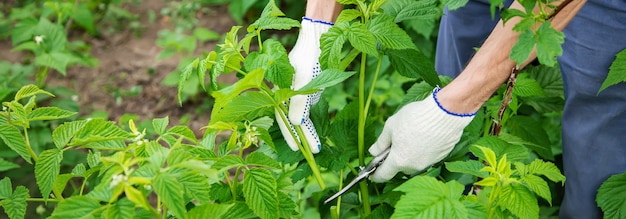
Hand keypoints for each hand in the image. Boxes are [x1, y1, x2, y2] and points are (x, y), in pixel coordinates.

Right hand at [275, 18, 332, 153]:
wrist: (317, 38)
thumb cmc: (309, 55)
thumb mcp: (306, 78)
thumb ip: (299, 101)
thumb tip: (294, 123)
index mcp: (279, 90)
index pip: (282, 117)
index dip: (290, 134)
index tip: (297, 148)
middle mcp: (284, 93)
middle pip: (290, 120)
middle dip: (300, 137)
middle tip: (310, 152)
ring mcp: (295, 93)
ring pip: (298, 118)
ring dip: (306, 132)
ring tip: (315, 148)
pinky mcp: (305, 91)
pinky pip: (305, 111)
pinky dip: (309, 123)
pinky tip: (313, 133)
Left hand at [368, 88, 475, 181]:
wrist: (445, 112)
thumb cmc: (415, 118)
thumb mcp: (391, 126)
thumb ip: (380, 142)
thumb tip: (373, 152)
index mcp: (399, 160)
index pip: (383, 175)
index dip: (375, 175)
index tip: (371, 174)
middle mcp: (414, 166)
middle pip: (400, 167)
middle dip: (395, 158)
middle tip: (394, 141)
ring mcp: (429, 162)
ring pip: (414, 162)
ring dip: (410, 153)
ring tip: (411, 134)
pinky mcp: (440, 156)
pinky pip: (427, 156)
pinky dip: (423, 150)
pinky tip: (424, 135)